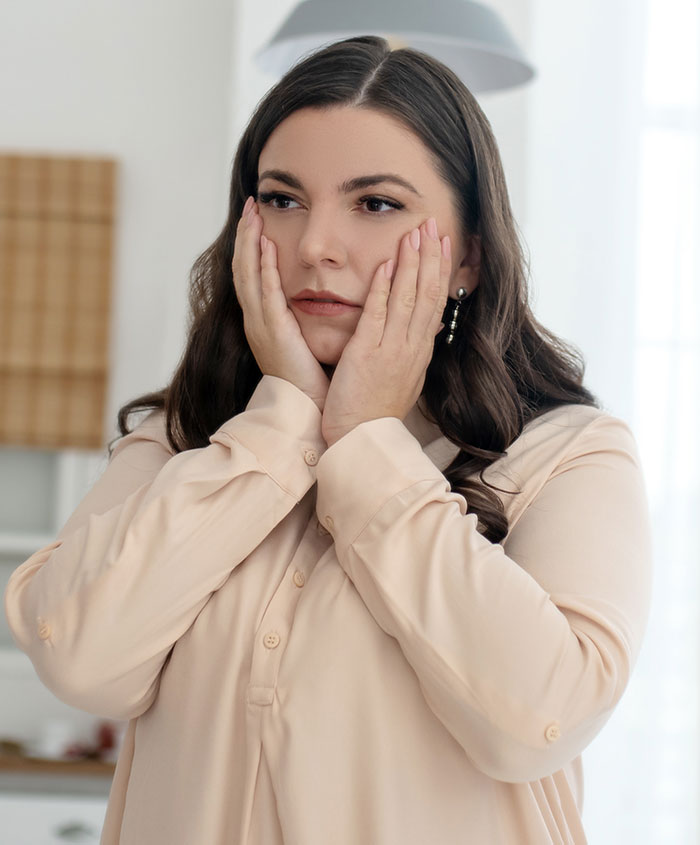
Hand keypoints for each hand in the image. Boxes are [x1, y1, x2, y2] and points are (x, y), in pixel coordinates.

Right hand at [232, 197, 329, 410]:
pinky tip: (267, 246)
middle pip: (243, 269)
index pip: (253, 274)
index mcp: (264, 321)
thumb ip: (300, 316)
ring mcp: (261, 326)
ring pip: (249, 276)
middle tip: (250, 206)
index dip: (252, 245)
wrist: (306, 408)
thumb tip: (313, 294)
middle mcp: (256, 321)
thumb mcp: (301, 340)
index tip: (257, 218)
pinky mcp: (274, 333)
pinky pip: (266, 294)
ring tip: (253, 215)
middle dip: (245, 235)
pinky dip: (265, 268)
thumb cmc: (309, 379)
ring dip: (250, 243)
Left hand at [321, 218, 449, 445]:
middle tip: (433, 223)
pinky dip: (383, 287)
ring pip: (408, 298)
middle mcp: (412, 348)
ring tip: (415, 231)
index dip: (440, 270)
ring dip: (412, 262)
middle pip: (428, 294)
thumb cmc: (376, 412)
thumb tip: (429, 327)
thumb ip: (414, 350)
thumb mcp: (404, 379)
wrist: (363, 440)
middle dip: (431, 256)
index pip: (436, 302)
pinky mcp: (367, 354)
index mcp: (420, 352)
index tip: (443, 243)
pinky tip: (387, 263)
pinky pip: (378, 315)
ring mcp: (392, 350)